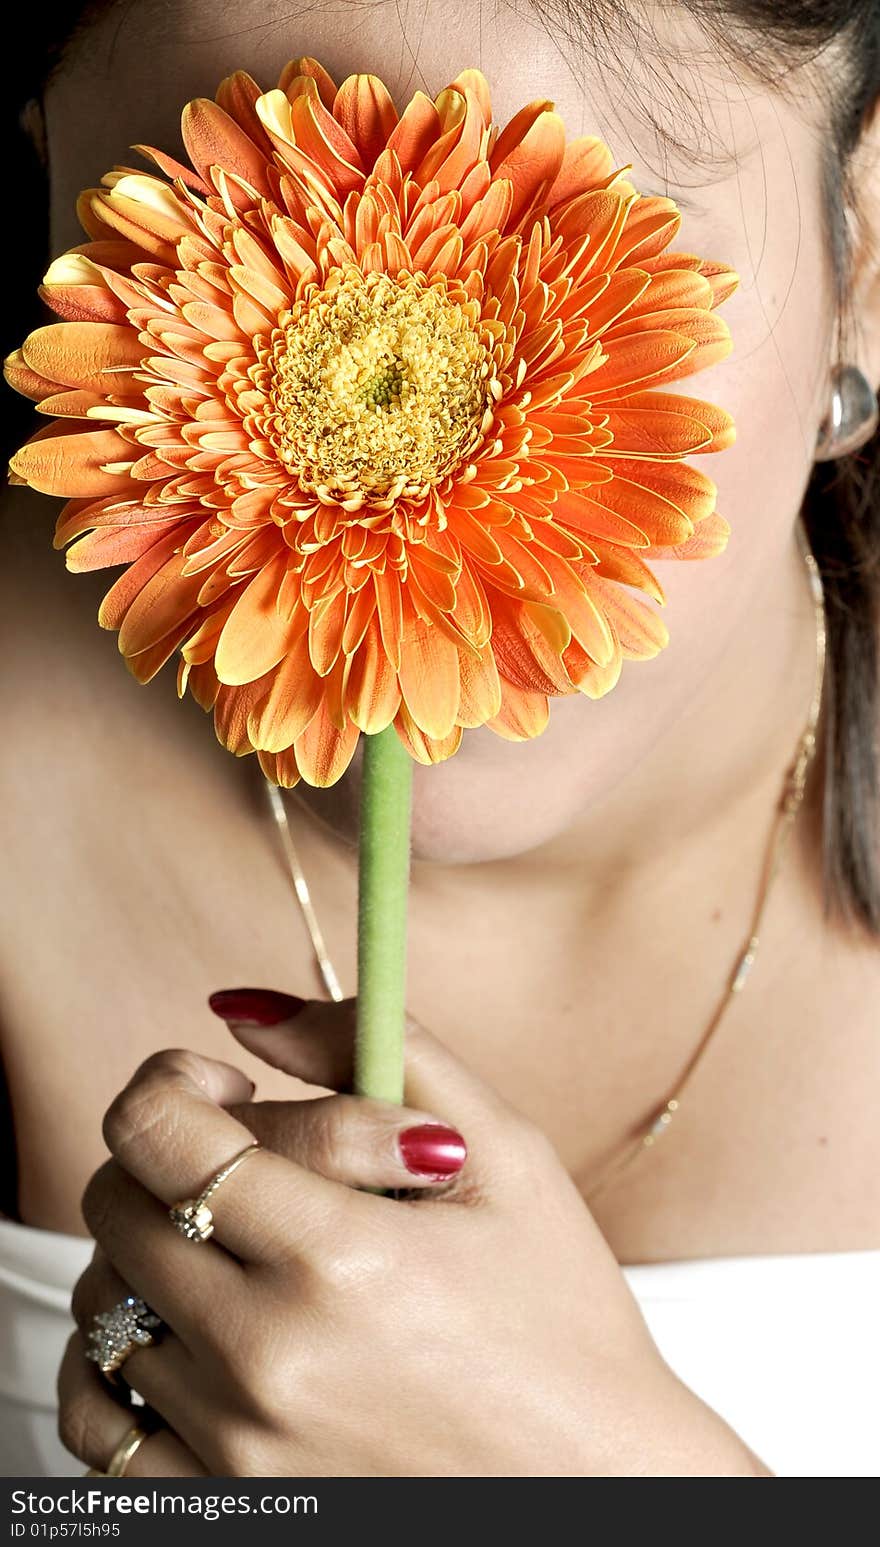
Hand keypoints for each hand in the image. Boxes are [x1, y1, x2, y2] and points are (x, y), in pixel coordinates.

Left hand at [59, 994, 770, 1476]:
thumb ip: (379, 1048)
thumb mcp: (507, 1152)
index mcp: (340, 1252)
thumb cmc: (561, 1316)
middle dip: (162, 1160)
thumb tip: (244, 1008)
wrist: (595, 1486)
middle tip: (241, 1169)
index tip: (216, 1086)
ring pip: (102, 1307)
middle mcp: (268, 1354)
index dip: (167, 1084)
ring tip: (237, 1256)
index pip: (156, 1134)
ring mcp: (237, 1443)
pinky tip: (193, 1341)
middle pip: (115, 1209)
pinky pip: (98, 1424)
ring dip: (150, 1257)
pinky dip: (121, 1368)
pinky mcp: (227, 1507)